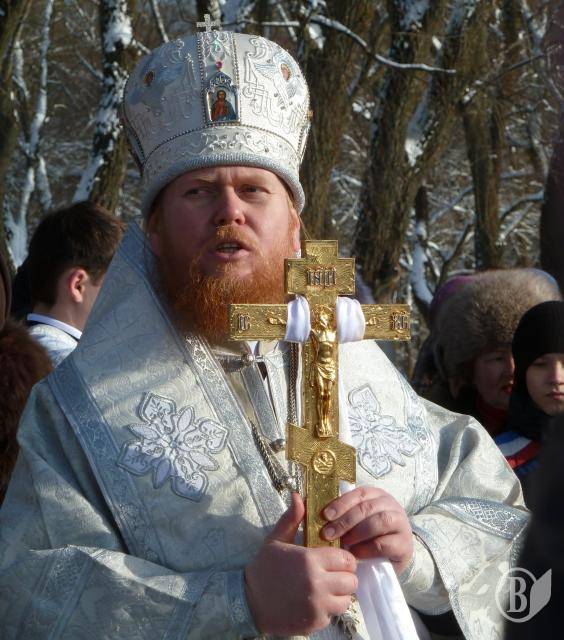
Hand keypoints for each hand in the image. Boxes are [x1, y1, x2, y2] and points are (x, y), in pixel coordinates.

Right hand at [244, 492, 357, 635]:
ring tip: (326, 589)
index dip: (344, 559)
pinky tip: (313, 602)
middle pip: (351, 581)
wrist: (249, 601)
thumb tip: (298, 495)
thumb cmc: (264, 567)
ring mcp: (317, 606)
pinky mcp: (314, 623)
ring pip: (346, 600)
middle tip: (333, 574)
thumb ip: (292, 519)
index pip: (347, 559)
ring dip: (339, 595)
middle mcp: (317, 583)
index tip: (336, 559)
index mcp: (310, 559)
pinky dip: (327, 610)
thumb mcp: (276, 540)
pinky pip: (333, 615)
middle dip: (345, 577)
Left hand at [321, 486, 412, 575]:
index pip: (358, 494)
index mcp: (376, 495)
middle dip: (345, 521)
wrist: (383, 564)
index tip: (324, 516)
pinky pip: (385, 544)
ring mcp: (401, 524)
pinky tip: (355, 554)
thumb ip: (328, 512)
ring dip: (357, 533)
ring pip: (379, 522)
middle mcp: (391, 505)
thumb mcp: (347, 523)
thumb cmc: (361, 539)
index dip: (341, 503)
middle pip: (367, 507)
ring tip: (343, 544)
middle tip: (327, 534)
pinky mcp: (405, 545)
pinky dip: (367, 549)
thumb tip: (298, 498)